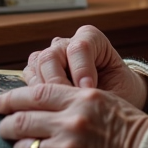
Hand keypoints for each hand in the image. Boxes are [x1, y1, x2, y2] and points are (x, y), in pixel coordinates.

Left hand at [0, 83, 147, 147]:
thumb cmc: (124, 123)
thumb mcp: (100, 99)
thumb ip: (71, 97)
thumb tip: (38, 98)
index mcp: (82, 96)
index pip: (38, 92)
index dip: (13, 97)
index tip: (0, 101)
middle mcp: (73, 118)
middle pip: (24, 117)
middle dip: (7, 122)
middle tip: (3, 124)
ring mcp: (69, 143)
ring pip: (26, 143)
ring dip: (18, 143)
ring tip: (17, 143)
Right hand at [24, 26, 147, 109]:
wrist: (114, 100)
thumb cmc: (119, 94)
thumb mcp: (118, 93)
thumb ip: (100, 94)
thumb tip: (83, 98)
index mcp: (92, 39)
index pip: (80, 46)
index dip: (81, 69)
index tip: (88, 91)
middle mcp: (68, 43)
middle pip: (52, 55)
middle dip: (58, 82)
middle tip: (68, 103)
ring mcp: (51, 56)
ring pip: (36, 65)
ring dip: (44, 89)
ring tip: (59, 107)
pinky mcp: (38, 71)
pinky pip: (28, 77)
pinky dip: (35, 93)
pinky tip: (49, 107)